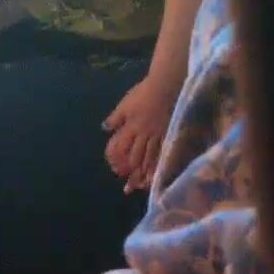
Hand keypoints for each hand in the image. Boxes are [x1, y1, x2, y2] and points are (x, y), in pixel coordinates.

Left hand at [102, 77, 176, 193]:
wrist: (165, 85)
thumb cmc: (144, 92)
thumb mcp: (125, 104)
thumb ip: (115, 118)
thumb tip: (105, 128)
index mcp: (131, 127)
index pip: (121, 147)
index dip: (117, 159)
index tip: (114, 169)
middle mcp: (143, 135)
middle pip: (135, 158)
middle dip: (130, 173)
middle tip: (127, 188)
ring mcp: (157, 136)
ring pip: (149, 159)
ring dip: (143, 174)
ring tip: (140, 187)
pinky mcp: (168, 135)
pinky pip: (163, 153)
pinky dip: (159, 165)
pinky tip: (157, 175)